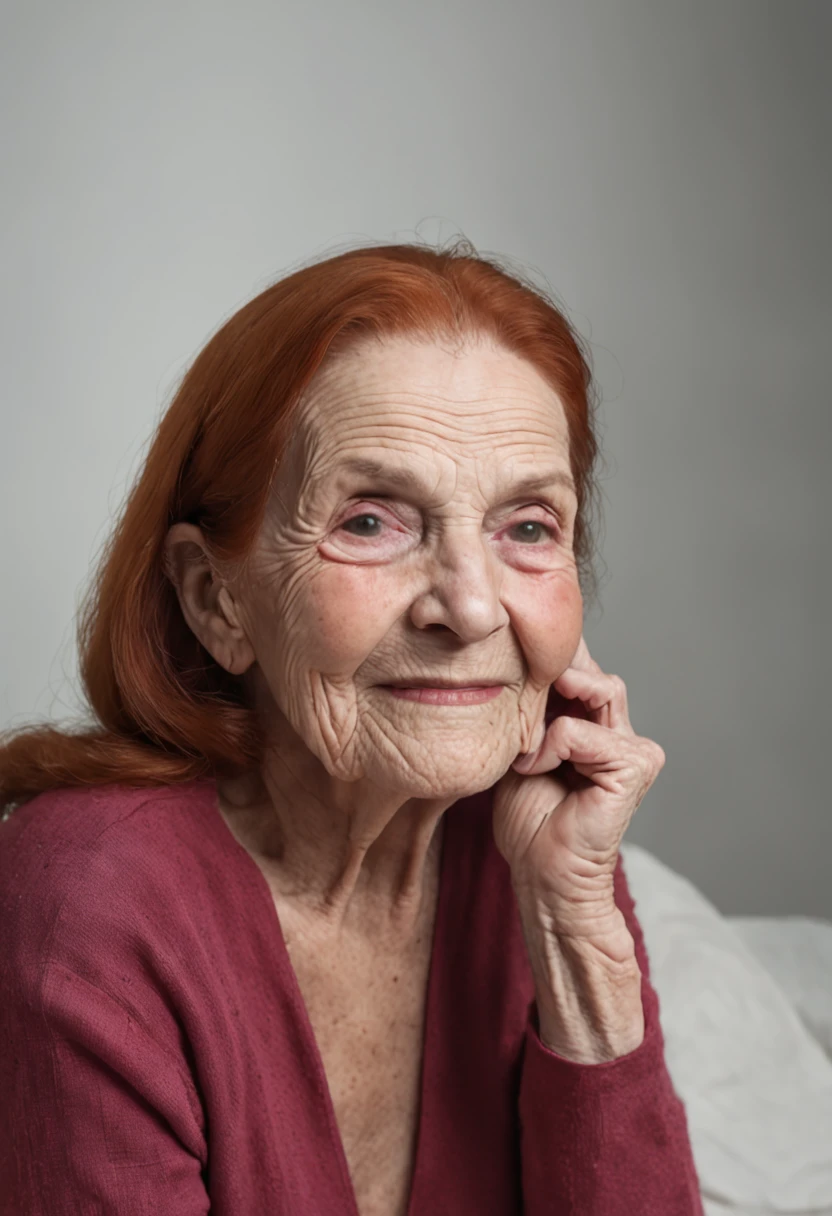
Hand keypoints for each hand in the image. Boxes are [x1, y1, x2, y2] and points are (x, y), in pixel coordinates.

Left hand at [492, 635, 665, 945]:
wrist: (543, 873)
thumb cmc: (529, 818)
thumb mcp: (521, 746)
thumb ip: (531, 707)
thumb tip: (518, 659)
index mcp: (596, 720)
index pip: (580, 664)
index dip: (546, 655)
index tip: (510, 657)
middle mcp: (620, 728)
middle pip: (592, 666)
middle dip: (550, 670)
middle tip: (514, 688)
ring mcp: (633, 746)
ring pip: (596, 687)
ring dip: (549, 709)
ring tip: (524, 741)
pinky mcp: (634, 766)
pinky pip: (582, 732)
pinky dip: (550, 747)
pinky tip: (534, 768)